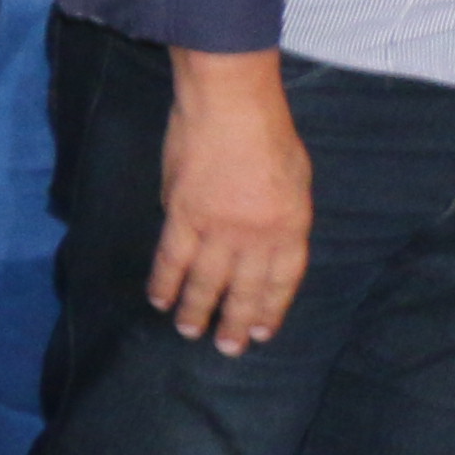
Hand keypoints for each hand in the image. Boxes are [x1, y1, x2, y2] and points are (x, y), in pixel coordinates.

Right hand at [150, 49, 312, 355]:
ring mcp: (218, 228)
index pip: (282, 280)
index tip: (261, 331)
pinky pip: (172, 259)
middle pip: (244, 289)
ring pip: (206, 281)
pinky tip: (159, 298)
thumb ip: (281, 215)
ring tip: (188, 330)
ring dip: (196, 310)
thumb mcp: (295, 179)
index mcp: (290, 225)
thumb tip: (259, 241)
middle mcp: (257, 235)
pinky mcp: (183, 215)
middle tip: (227, 349)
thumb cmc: (268, 133)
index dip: (270, 309)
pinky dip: (165, 281)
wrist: (231, 105)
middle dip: (235, 322)